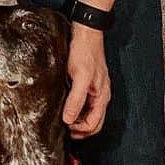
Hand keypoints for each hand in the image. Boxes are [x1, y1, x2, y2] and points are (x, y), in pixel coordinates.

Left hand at [62, 24, 110, 138]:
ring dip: (76, 120)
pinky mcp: (87, 84)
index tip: (65, 127)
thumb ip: (76, 99)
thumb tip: (68, 119)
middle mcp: (100, 96)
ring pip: (87, 114)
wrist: (86, 33)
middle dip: (79, 130)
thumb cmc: (86, 52)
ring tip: (63, 118)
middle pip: (93, 123)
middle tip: (64, 130)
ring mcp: (94, 90)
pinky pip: (83, 103)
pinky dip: (74, 109)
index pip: (94, 125)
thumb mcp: (81, 77)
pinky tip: (64, 105)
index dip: (79, 130)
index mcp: (102, 97)